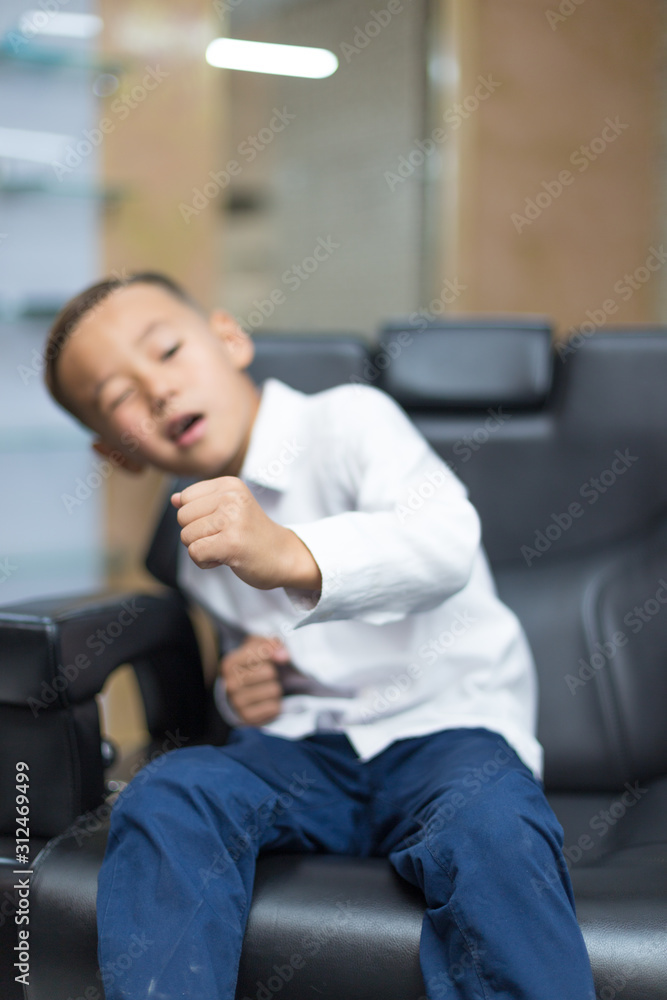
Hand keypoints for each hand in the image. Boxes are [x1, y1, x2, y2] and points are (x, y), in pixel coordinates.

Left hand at [171, 477, 321, 591]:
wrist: (284, 556)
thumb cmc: (252, 533)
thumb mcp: (229, 509)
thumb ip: (200, 502)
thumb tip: (173, 499)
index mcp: (230, 484)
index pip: (185, 498)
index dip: (196, 517)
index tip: (221, 524)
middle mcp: (231, 497)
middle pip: (182, 517)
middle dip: (196, 534)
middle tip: (224, 537)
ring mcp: (232, 519)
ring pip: (187, 536)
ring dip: (202, 549)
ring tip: (226, 547)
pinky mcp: (231, 543)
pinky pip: (195, 553)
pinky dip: (205, 562)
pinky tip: (225, 559)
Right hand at [221, 634, 288, 724]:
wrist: (239, 695)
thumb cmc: (251, 667)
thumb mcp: (256, 648)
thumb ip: (271, 644)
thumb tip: (284, 655)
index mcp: (229, 663)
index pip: (261, 652)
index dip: (272, 653)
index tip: (272, 657)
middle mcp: (229, 684)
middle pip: (269, 672)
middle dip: (272, 673)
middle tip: (264, 677)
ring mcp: (237, 702)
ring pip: (273, 690)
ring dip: (274, 688)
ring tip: (263, 689)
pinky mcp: (248, 717)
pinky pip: (274, 707)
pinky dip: (274, 704)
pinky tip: (264, 701)